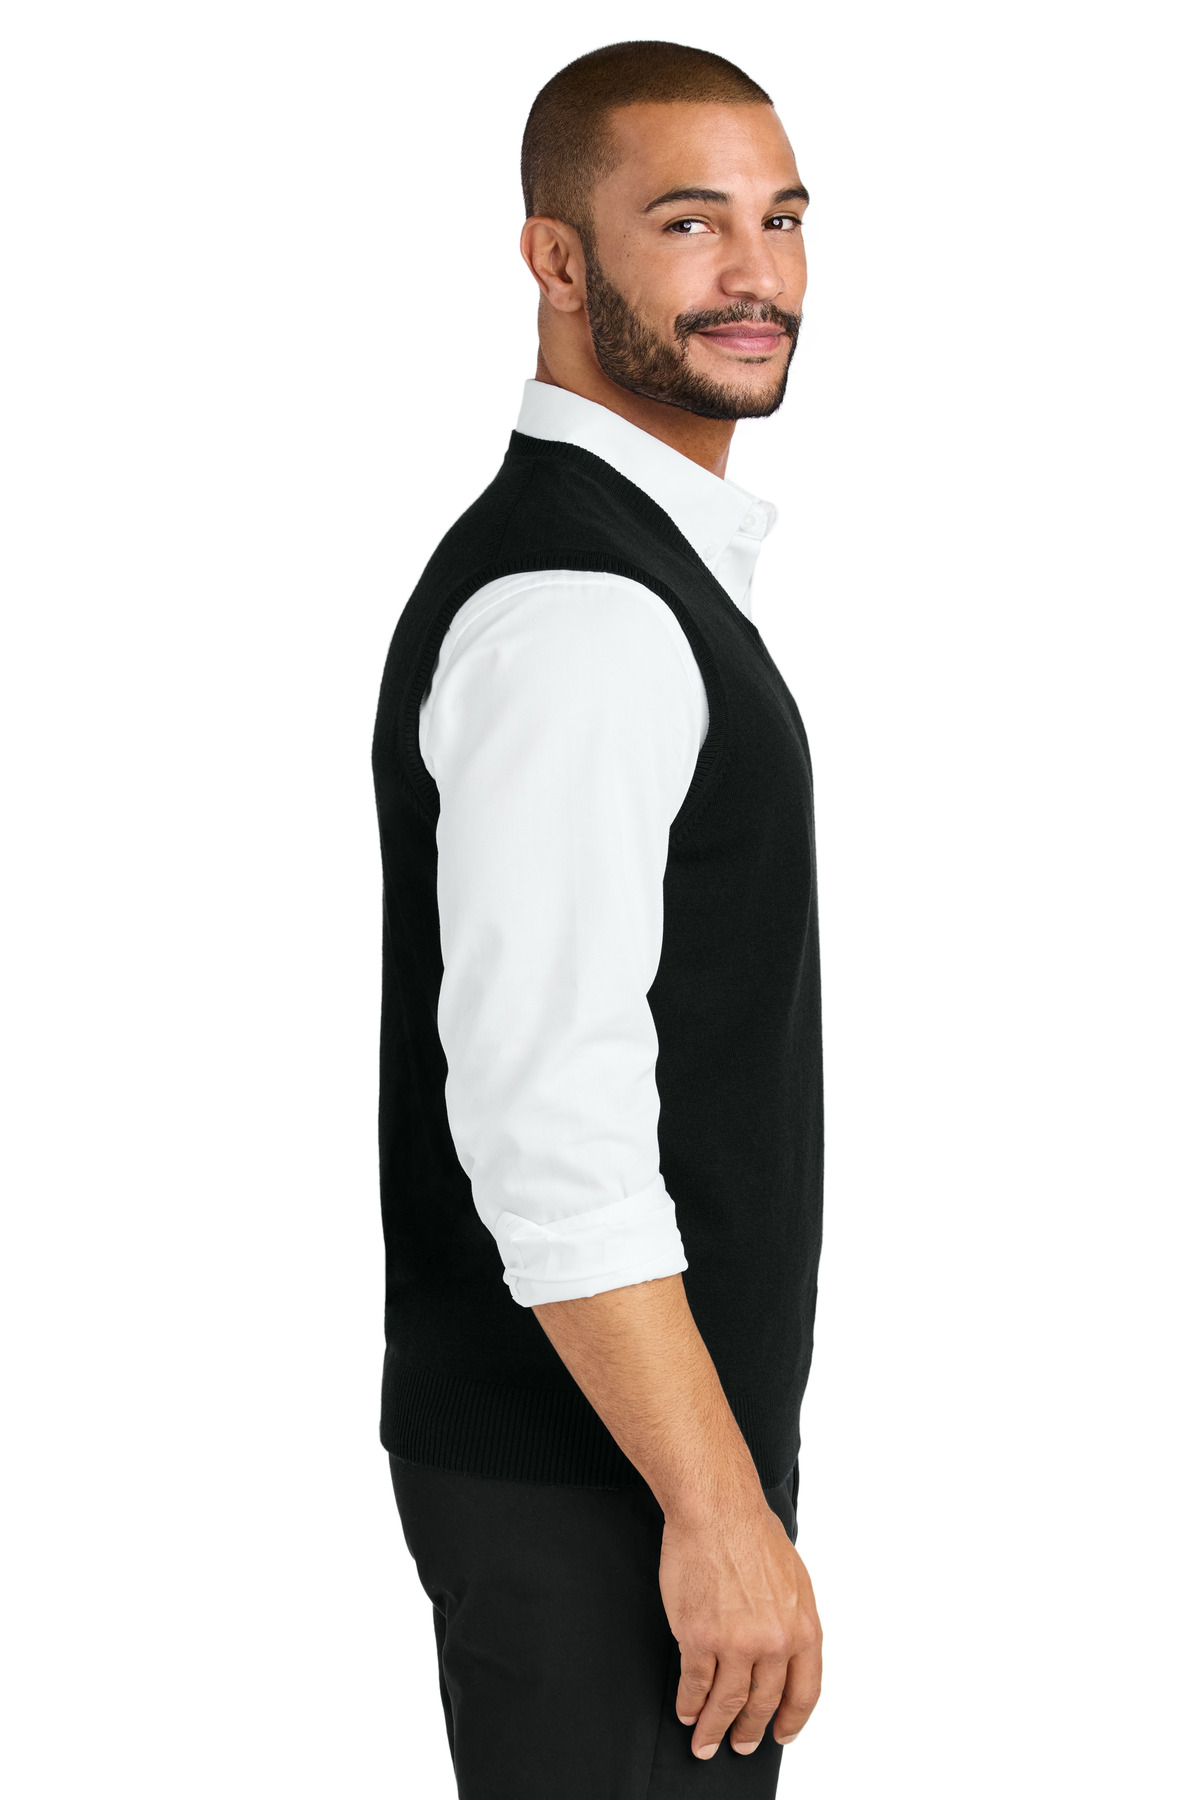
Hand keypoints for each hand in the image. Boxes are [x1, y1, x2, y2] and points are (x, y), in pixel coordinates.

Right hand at [658, 1497, 821, 1759]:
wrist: (717, 1509)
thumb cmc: (753, 1532)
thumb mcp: (795, 1580)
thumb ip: (792, 1622)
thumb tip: (784, 1654)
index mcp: (803, 1628)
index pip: (804, 1692)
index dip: (792, 1719)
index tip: (782, 1733)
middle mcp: (773, 1642)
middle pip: (763, 1703)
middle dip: (750, 1731)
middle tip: (741, 1745)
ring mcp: (735, 1643)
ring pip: (727, 1702)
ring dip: (715, 1727)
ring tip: (706, 1741)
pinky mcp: (698, 1637)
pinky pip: (695, 1683)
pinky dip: (690, 1702)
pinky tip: (688, 1709)